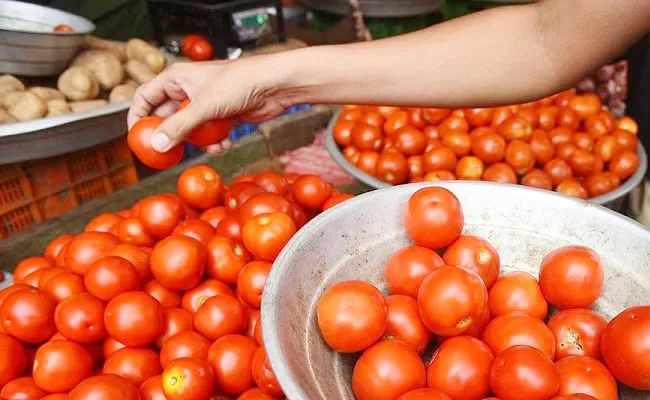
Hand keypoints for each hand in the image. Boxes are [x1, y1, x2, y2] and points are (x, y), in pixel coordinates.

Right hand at [127, 57, 296, 151]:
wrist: (273, 85)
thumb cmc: (240, 82)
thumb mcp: (204, 106)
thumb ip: (178, 126)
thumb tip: (156, 144)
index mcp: (177, 78)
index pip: (145, 96)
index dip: (137, 116)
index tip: (137, 138)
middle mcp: (189, 90)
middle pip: (167, 117)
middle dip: (171, 136)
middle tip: (169, 153)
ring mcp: (205, 103)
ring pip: (190, 129)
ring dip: (197, 142)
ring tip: (208, 146)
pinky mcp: (222, 115)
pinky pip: (209, 134)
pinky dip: (214, 142)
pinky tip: (224, 144)